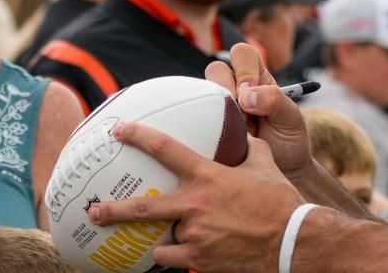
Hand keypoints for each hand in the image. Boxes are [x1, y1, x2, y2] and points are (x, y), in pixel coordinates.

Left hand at [89, 120, 304, 272]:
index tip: (119, 129)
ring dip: (160, 235)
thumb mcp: (265, 165)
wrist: (293, 241)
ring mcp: (196, 235)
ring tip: (147, 238)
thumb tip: (243, 135)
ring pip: (164, 236)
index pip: (165, 149)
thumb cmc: (280, 201)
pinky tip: (169, 255)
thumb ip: (248, 148)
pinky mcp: (200, 260)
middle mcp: (196, 205)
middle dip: (114, 210)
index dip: (139, 136)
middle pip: (145, 207)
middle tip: (94, 211)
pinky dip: (170, 256)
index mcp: (208, 176)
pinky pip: (172, 259)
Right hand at [206, 43, 314, 182]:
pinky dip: (203, 126)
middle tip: (242, 113)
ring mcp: (220, 108)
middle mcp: (236, 89)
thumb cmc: (289, 140)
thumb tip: (246, 95)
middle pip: (216, 69)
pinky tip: (219, 139)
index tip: (251, 94)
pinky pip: (194, 117)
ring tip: (233, 129)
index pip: (243, 54)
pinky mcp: (208, 127)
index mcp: (258, 78)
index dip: (244, 69)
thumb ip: (274, 100)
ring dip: (215, 109)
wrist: (284, 171)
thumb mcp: (291, 118)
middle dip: (227, 88)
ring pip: (202, 91)